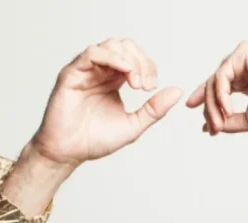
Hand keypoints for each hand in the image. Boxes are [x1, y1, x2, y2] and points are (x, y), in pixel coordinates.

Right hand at [29, 38, 182, 166]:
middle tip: (145, 86)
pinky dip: (112, 58)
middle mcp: (100, 72)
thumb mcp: (134, 125)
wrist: (70, 152)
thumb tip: (178, 92)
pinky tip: (124, 72)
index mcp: (114, 80)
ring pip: (111, 46)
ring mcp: (86, 71)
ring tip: (135, 82)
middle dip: (141, 62)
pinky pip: (93, 54)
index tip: (151, 88)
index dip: (148, 67)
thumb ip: (155, 109)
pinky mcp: (72, 73)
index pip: (136, 59)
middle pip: (126, 47)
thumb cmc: (96, 140)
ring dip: (130, 59)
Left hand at [186, 40, 247, 134]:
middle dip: (209, 108)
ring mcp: (243, 56)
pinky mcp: (243, 52)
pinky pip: (222, 75)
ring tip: (220, 124)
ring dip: (214, 105)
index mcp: (246, 77)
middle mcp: (243, 64)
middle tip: (212, 128)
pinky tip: (227, 110)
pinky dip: (221, 95)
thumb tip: (209, 127)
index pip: (220, 87)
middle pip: (214, 84)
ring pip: (215, 81)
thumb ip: (230, 122)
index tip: (204, 124)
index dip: (208, 104)